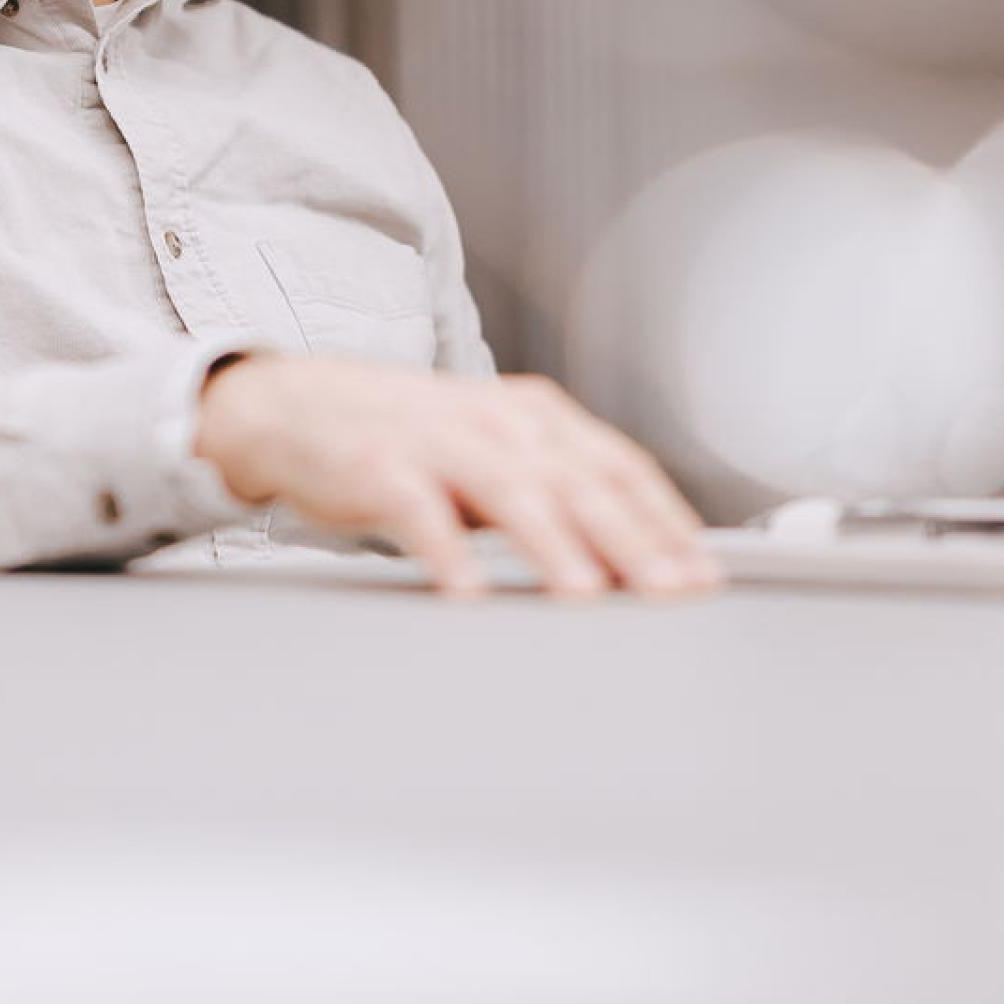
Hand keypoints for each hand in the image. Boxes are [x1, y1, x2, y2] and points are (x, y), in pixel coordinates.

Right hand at [194, 358, 717, 599]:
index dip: (667, 522)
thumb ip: (561, 491)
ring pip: (512, 491)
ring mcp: (440, 441)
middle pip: (580, 481)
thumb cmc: (412, 442)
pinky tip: (469, 594)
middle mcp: (498, 420)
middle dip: (633, 540)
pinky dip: (448, 553)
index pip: (620, 468)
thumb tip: (643, 561)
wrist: (298, 407)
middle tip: (673, 593)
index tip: (704, 576)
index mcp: (536, 416)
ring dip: (554, 545)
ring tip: (587, 596)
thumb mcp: (496, 451)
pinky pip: (422, 513)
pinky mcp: (382, 467)